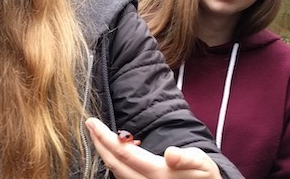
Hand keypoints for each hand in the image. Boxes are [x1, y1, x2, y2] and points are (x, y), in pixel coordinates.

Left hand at [85, 117, 222, 178]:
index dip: (105, 137)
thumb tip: (172, 154)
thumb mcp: (202, 163)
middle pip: (114, 163)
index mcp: (159, 174)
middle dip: (99, 143)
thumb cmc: (206, 177)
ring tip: (97, 135)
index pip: (124, 153)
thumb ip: (186, 158)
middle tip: (89, 124)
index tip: (92, 122)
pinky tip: (112, 151)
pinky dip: (113, 162)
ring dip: (104, 152)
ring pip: (115, 172)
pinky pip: (122, 177)